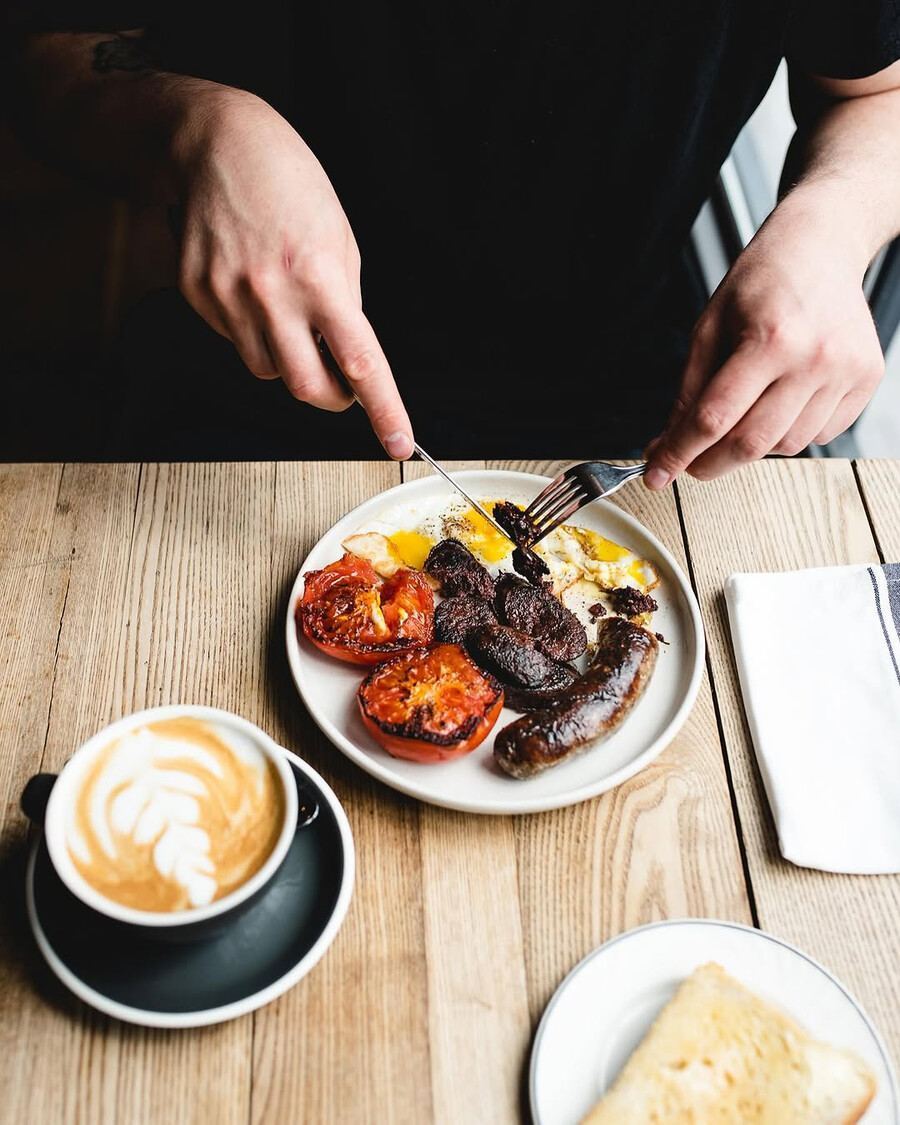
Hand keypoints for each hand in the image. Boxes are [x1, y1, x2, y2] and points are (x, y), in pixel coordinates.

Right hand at [172, 90, 412, 457]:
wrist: (215, 142)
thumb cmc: (288, 183)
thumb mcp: (339, 237)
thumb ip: (344, 301)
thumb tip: (345, 355)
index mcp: (319, 275)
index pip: (359, 361)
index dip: (382, 409)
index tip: (399, 443)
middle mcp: (270, 292)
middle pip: (306, 387)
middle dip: (330, 396)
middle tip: (340, 382)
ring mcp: (227, 295)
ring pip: (266, 370)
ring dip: (287, 358)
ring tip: (287, 309)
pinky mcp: (196, 294)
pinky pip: (232, 340)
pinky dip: (250, 329)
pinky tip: (250, 286)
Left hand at [644, 195, 883, 487]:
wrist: (821, 247)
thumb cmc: (763, 281)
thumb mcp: (709, 327)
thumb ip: (688, 391)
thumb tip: (668, 443)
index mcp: (770, 338)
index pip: (714, 417)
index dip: (679, 453)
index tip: (657, 474)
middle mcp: (814, 358)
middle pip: (751, 442)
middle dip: (711, 463)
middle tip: (689, 464)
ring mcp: (846, 372)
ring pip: (786, 445)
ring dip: (753, 442)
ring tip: (747, 406)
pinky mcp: (866, 380)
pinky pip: (819, 434)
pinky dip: (791, 431)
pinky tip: (781, 399)